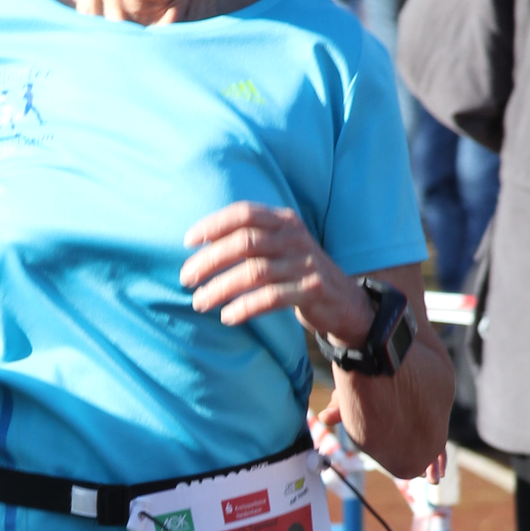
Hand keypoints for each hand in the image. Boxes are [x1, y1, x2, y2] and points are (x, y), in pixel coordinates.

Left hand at [181, 201, 374, 344]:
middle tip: (186, 279)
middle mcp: (294, 237)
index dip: (213, 225)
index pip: (243, 213)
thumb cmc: (297, 271)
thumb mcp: (279, 246)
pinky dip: (245, 308)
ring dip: (220, 288)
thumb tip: (201, 246)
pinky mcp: (312, 290)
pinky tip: (227, 317)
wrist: (343, 300)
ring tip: (200, 302)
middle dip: (209, 261)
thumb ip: (250, 239)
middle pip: (244, 243)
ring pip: (254, 273)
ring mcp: (304, 263)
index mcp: (283, 220)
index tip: (187, 242)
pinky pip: (271, 298)